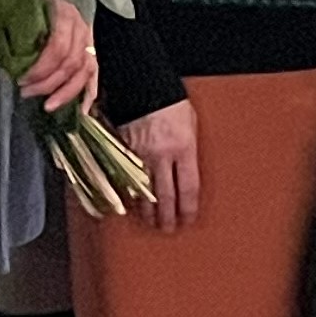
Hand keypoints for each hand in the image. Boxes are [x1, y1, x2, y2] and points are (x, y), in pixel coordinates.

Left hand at [21, 0, 96, 112]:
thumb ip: (16, 19)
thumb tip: (3, 51)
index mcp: (65, 12)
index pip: (58, 48)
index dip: (41, 68)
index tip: (21, 78)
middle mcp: (82, 26)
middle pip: (72, 63)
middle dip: (48, 83)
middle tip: (25, 92)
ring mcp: (90, 36)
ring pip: (86, 70)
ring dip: (68, 92)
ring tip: (49, 106)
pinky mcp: (91, 44)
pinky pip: (95, 70)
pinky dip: (91, 92)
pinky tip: (83, 109)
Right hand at [119, 97, 200, 232]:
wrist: (143, 87)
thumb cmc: (172, 106)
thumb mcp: (191, 127)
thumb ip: (189, 153)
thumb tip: (187, 179)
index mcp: (184, 148)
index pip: (188, 187)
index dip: (188, 208)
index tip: (188, 219)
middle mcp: (163, 155)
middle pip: (166, 196)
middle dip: (167, 217)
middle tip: (168, 229)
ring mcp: (141, 155)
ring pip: (144, 192)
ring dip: (148, 212)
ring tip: (152, 222)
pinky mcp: (124, 152)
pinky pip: (127, 180)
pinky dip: (131, 196)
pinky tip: (133, 206)